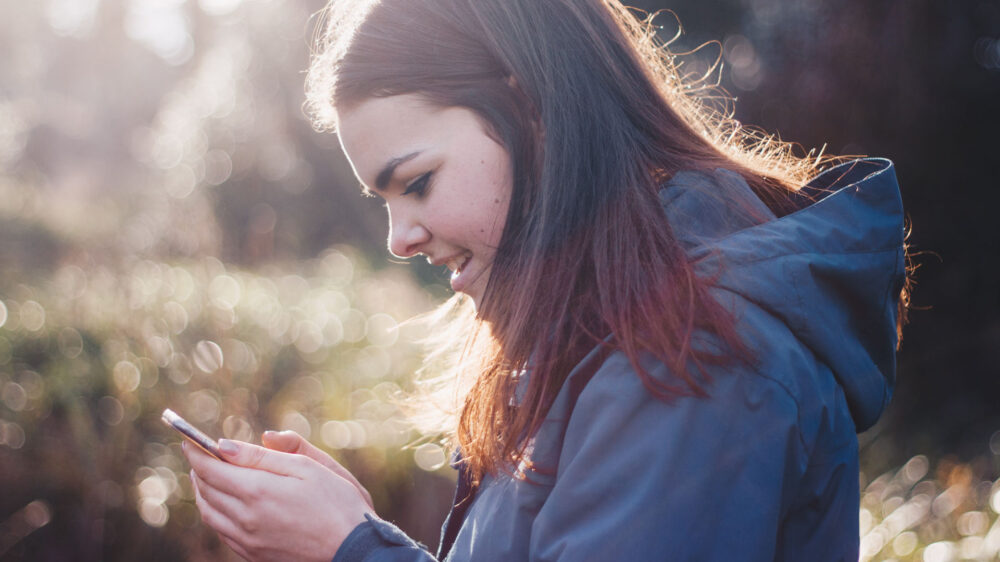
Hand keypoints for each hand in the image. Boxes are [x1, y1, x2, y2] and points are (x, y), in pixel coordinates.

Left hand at [183, 436, 374, 561]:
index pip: (210, 468)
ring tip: (206, 477)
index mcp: (258, 491)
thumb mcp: (307, 467)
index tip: (188, 439)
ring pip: (209, 513)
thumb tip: (226, 445)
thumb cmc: (337, 502)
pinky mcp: (254, 555)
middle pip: (206, 490)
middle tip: (197, 454)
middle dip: (198, 469)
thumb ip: (265, 455)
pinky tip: (223, 504)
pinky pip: (222, 532)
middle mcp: (246, 518)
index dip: (196, 452)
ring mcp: (248, 540)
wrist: (353, 549)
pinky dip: (214, 513)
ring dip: (202, 492)